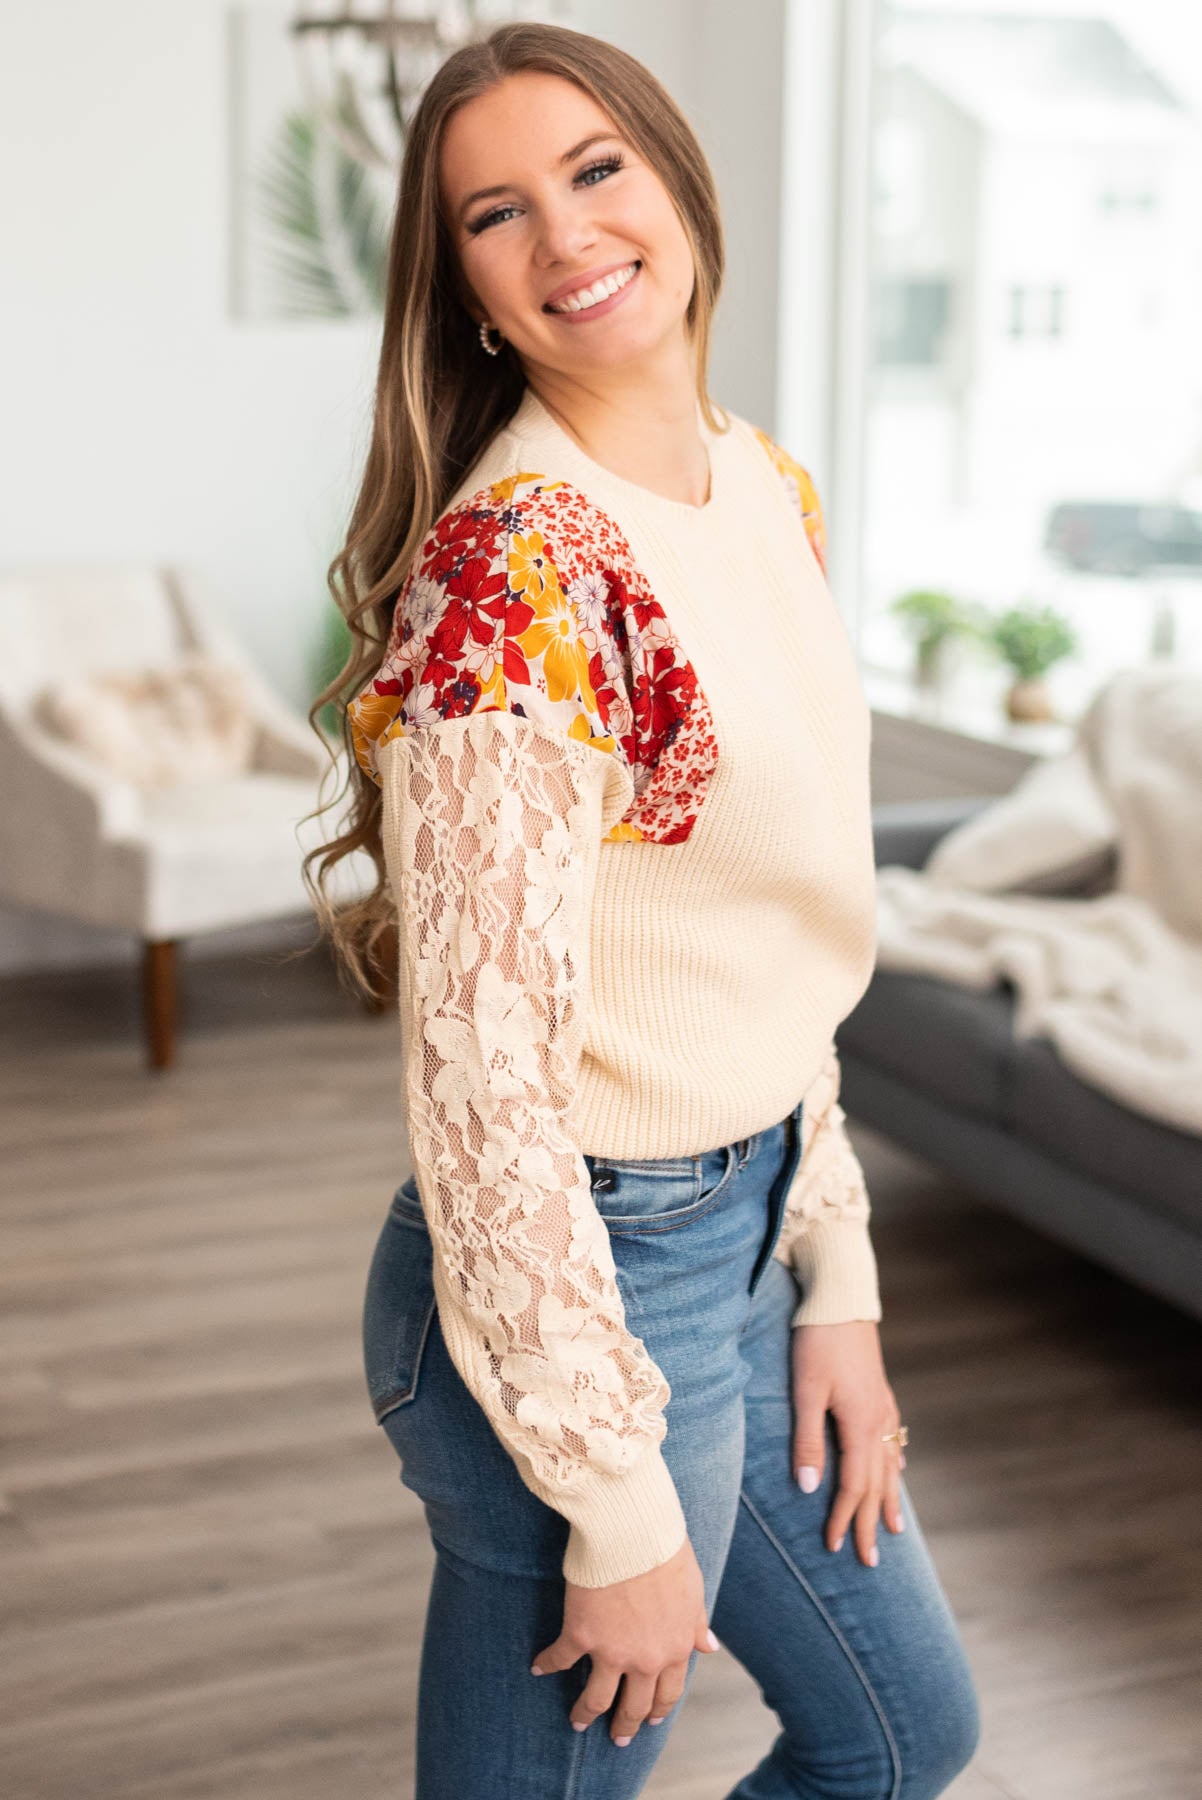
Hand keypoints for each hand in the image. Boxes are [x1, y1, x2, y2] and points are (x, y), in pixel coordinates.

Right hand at [530, 1534, 717, 1745]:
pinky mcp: (580, 1634)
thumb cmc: (666, 1552)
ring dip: (585, 1714)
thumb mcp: (693, 1590)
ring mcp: (611, 1651)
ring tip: (577, 1722)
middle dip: (625, 1726)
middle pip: (633, 1706)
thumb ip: (696, 1623)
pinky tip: (537, 1668)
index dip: (657, 1708)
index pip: (667, 1692)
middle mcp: (644, 1659)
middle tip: (618, 1737)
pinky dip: (546, 1665)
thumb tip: (708, 1646)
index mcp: (674, 1648)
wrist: (633, 1532)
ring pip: (596, 1698)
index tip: (649, 1720)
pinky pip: (559, 1659)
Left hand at [791, 1320, 905, 1565]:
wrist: (840, 1299)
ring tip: (891, 1529)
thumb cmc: (817, 1342)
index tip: (836, 1547)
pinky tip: (898, 1473)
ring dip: (888, 1500)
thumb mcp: (804, 1390)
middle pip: (876, 1484)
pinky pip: (892, 1442)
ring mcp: (883, 1407)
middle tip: (869, 1560)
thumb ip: (807, 1440)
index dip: (844, 1518)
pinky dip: (894, 1465)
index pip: (852, 1486)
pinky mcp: (880, 1394)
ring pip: (889, 1465)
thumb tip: (810, 1488)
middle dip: (870, 1522)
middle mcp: (878, 1422)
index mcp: (860, 1425)